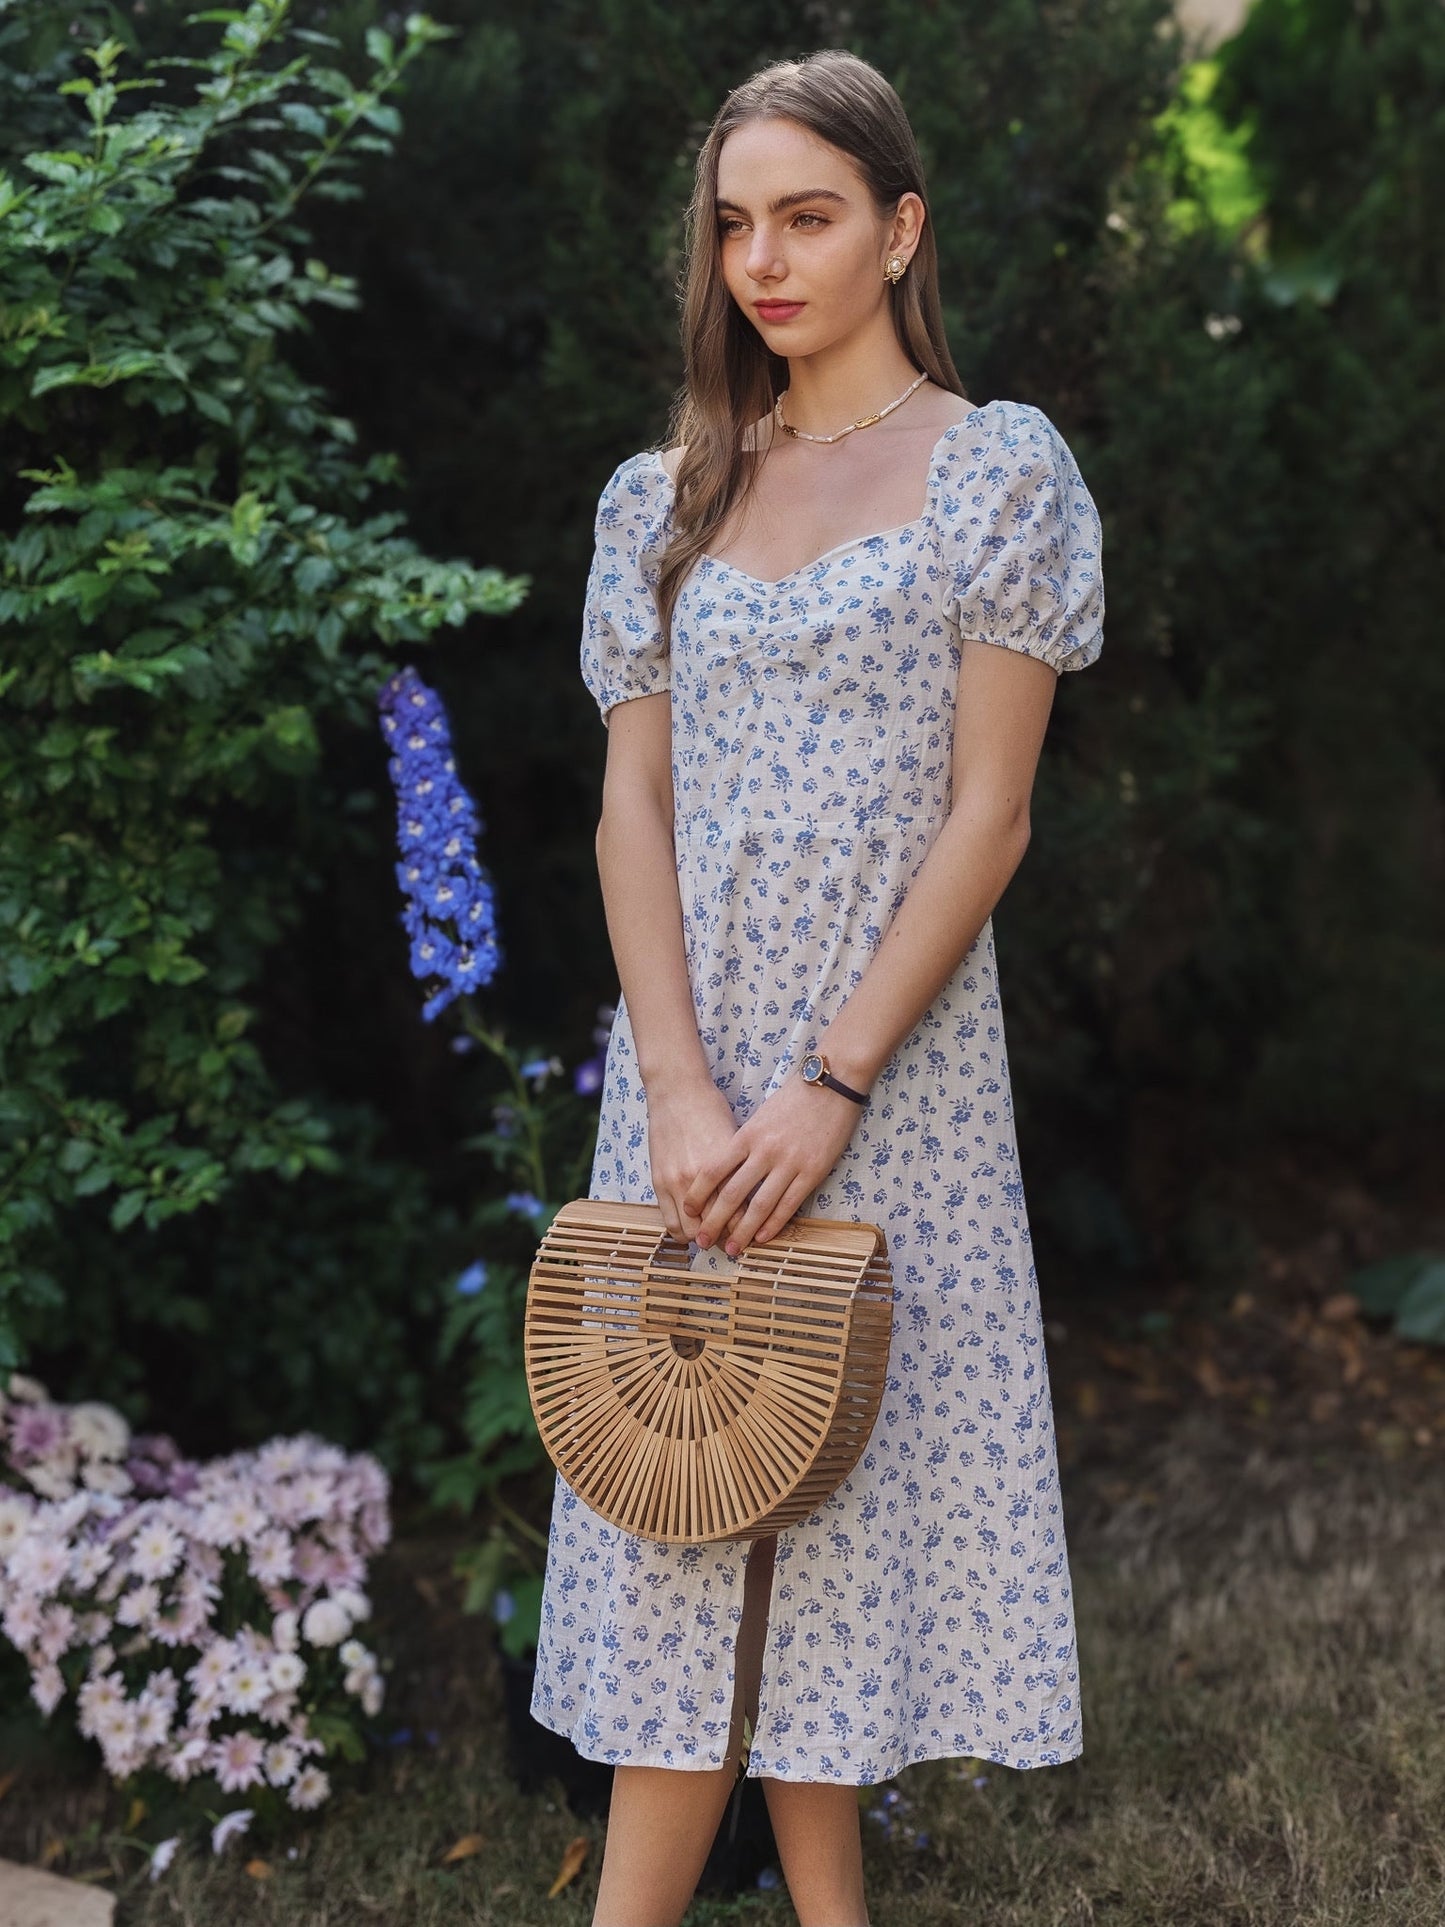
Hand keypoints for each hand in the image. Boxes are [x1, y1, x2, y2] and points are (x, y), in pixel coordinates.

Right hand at [644, 1076, 743, 1242]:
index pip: (740, 1214)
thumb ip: (742, 1172)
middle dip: (725, 1240)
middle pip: (716, 1227)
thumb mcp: (736, 1140)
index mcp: (727, 1168)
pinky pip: (669, 1220)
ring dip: (700, 1238)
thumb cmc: (712, 1111)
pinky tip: (690, 1229)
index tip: (752, 1236)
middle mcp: (701, 1179)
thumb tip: (754, 1200)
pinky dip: (681, 1231)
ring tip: (710, 1238)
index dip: (748, 1229)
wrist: (678, 1091)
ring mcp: (676, 1182)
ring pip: (690, 1230)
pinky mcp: (658, 1181)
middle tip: (732, 1244)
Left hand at [681, 1073, 865, 1255]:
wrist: (831, 1084)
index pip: (713, 1171)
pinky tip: (762, 1237)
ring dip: (743, 1231)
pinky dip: (773, 1224)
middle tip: (703, 1241)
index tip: (688, 1209)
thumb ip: (744, 1143)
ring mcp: (789, 1163)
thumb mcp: (759, 1116)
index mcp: (746, 1135)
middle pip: (731, 1194)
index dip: (698, 1194)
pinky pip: (789, 1204)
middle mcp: (764, 1151)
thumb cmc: (793, 1098)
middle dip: (714, 1222)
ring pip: (759, 1205)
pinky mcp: (813, 1172)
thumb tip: (728, 1172)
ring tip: (733, 1249)